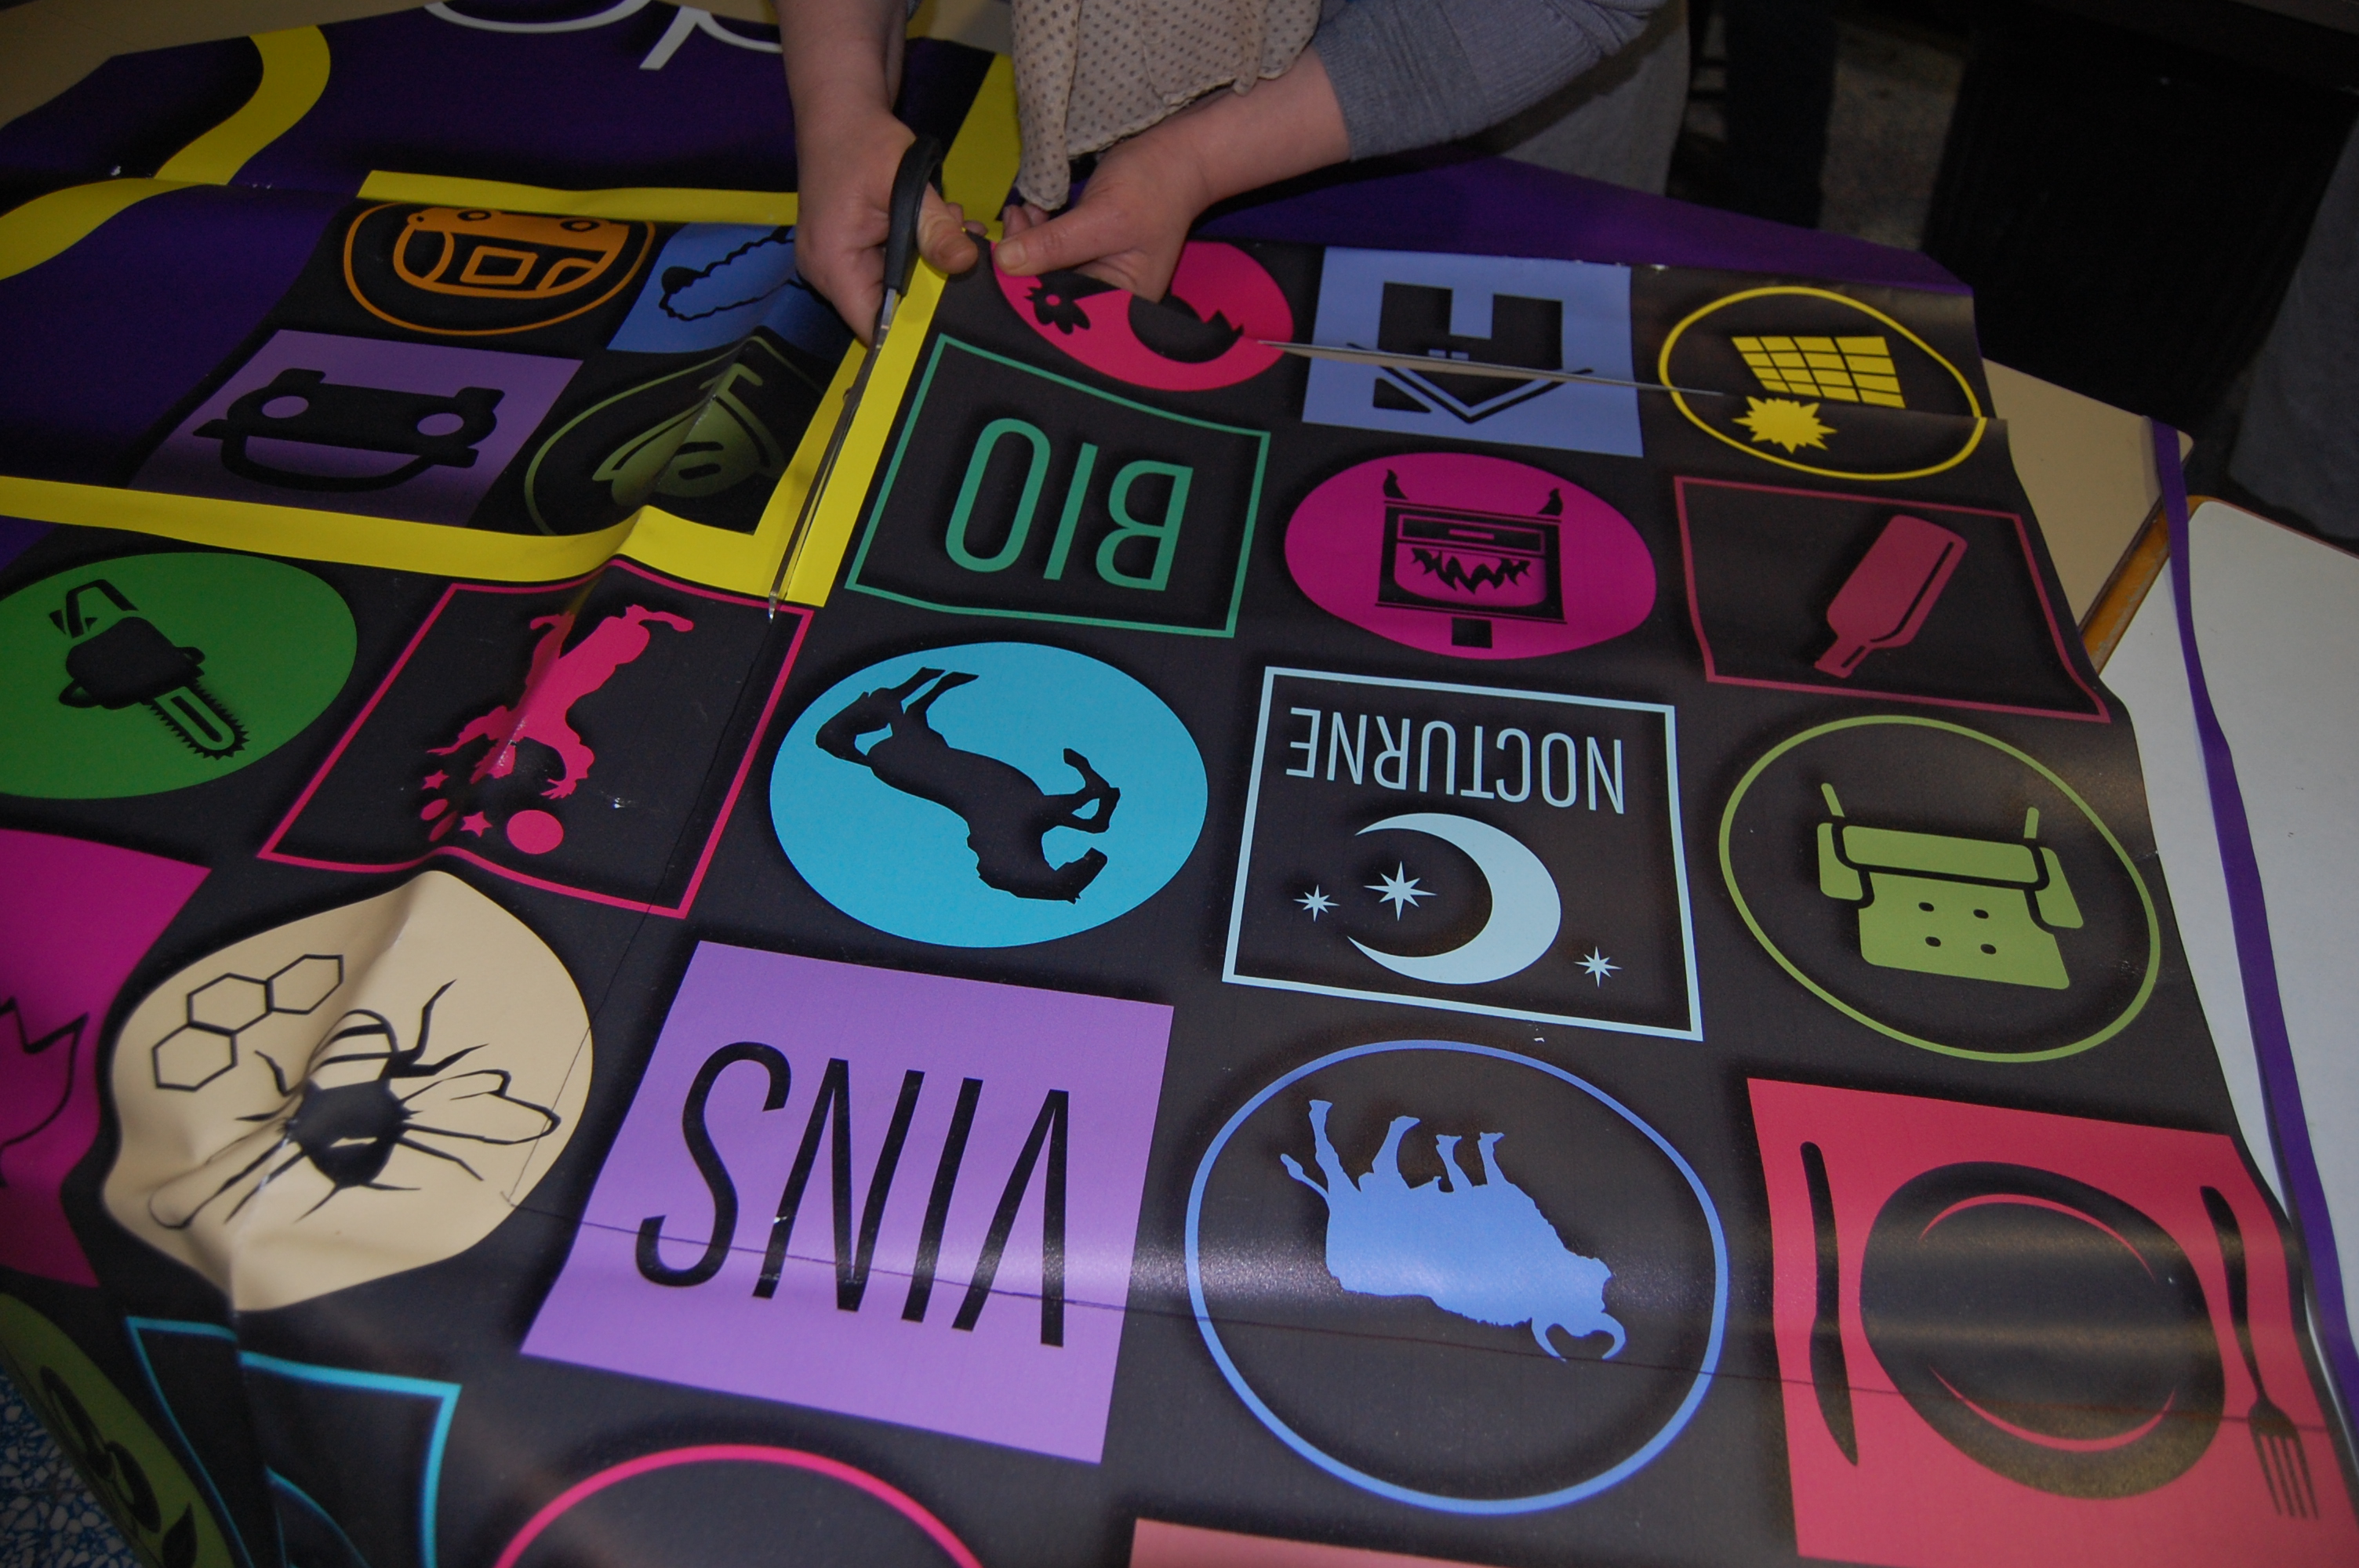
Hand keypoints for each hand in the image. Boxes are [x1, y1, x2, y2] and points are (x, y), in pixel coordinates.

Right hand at [795, 112, 979, 339]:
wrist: (838, 111)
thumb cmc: (863, 140)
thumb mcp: (904, 180)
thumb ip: (934, 226)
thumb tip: (965, 263)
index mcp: (832, 262)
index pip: (873, 326)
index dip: (912, 333)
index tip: (954, 324)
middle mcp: (826, 272)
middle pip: (884, 309)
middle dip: (930, 292)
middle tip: (968, 261)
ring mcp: (834, 263)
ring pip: (890, 289)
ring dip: (926, 268)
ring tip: (956, 233)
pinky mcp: (847, 252)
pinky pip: (885, 268)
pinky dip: (915, 254)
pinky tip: (938, 229)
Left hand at [994, 45, 1349, 301]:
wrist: (1177, 156)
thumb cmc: (1153, 188)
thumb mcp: (1102, 217)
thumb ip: (1054, 244)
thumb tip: (1005, 262)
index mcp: (1122, 303)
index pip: (1064, 310)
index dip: (1029, 291)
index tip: (1002, 261)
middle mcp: (1108, 297)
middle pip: (1053, 293)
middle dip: (1025, 263)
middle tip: (1011, 224)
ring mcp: (1098, 274)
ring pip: (1047, 271)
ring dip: (1026, 244)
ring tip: (1020, 212)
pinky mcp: (1088, 253)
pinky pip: (1053, 253)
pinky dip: (1037, 235)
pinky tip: (1029, 213)